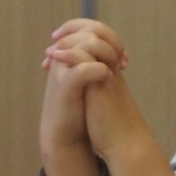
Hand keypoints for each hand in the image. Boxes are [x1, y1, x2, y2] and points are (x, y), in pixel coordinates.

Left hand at [42, 19, 173, 175]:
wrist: (126, 145)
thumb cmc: (112, 129)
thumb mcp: (99, 104)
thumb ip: (91, 90)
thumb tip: (80, 89)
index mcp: (109, 69)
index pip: (98, 37)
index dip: (78, 32)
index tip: (58, 41)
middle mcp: (110, 66)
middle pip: (96, 31)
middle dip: (72, 30)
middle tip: (54, 39)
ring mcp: (107, 73)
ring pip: (92, 40)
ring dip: (68, 41)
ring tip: (50, 51)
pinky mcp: (102, 83)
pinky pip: (86, 58)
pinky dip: (69, 54)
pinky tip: (53, 58)